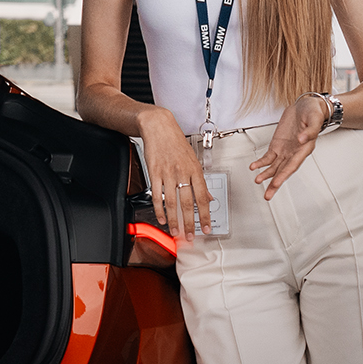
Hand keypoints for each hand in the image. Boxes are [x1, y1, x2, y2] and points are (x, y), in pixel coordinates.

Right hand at [138, 107, 210, 240]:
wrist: (159, 127)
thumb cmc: (176, 143)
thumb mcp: (193, 160)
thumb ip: (200, 181)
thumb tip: (208, 197)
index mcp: (195, 170)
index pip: (202, 197)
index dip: (205, 215)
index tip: (207, 228)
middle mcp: (182, 172)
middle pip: (188, 203)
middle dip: (190, 223)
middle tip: (190, 237)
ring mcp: (168, 173)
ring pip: (172, 202)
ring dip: (174, 220)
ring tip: (176, 232)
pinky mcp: (154, 172)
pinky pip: (157, 195)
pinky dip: (159, 209)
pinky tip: (162, 218)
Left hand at [250, 94, 328, 199]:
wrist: (306, 106)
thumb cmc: (313, 113)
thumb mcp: (314, 119)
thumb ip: (310, 131)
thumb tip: (301, 139)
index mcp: (304, 149)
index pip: (292, 166)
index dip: (284, 175)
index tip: (276, 183)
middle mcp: (294, 152)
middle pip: (283, 171)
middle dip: (274, 183)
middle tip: (267, 195)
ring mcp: (285, 150)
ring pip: (274, 166)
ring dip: (266, 175)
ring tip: (257, 180)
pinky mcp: (277, 145)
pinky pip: (268, 157)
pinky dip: (261, 163)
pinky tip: (254, 167)